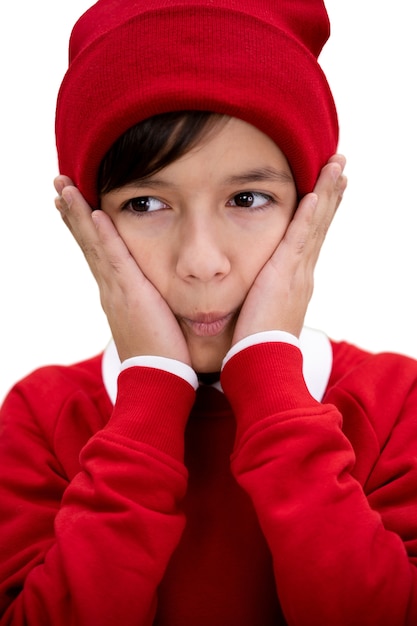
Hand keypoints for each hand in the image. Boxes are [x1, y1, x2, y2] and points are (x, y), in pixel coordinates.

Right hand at [54, 177, 190, 364]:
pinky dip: (102, 235)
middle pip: (87, 242)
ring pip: (93, 244)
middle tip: (59, 184)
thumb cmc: (162, 354)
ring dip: (78, 214)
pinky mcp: (130, 294)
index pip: (96, 252)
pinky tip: (95, 212)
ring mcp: (115, 290)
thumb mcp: (152, 321)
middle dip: (72, 212)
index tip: (74, 204)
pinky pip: (113, 257)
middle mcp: (109, 288)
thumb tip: (158, 293)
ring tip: (64, 187)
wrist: (157, 379)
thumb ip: (152, 302)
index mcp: (115, 294)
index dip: (84, 227)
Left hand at [232, 154, 346, 342]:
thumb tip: (256, 288)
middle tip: (340, 165)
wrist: (262, 362)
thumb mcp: (262, 311)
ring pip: (316, 224)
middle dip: (331, 193)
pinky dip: (309, 216)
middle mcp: (303, 272)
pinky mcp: (286, 275)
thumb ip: (262, 294)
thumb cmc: (256, 342)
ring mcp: (298, 272)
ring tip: (336, 166)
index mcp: (297, 279)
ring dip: (327, 193)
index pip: (311, 236)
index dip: (321, 210)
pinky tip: (316, 193)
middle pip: (320, 224)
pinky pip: (300, 238)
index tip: (327, 186)